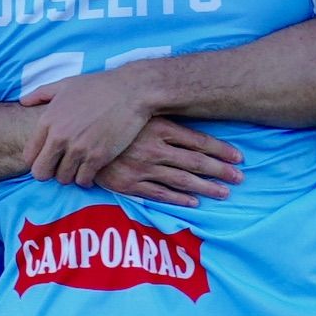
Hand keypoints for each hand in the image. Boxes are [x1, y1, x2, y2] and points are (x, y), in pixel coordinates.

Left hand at [19, 61, 166, 183]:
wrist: (131, 91)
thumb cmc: (98, 86)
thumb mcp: (65, 85)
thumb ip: (41, 94)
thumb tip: (23, 101)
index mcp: (48, 121)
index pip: (29, 157)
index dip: (37, 160)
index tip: (48, 159)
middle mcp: (60, 137)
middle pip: (41, 173)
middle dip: (49, 173)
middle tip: (61, 167)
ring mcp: (79, 149)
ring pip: (63, 179)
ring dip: (69, 175)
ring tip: (77, 167)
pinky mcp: (98, 157)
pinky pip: (83, 181)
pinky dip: (86, 179)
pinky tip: (91, 170)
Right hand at [97, 117, 247, 205]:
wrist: (76, 136)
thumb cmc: (109, 120)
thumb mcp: (138, 113)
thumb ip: (163, 118)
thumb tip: (189, 122)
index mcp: (159, 127)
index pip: (199, 141)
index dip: (221, 150)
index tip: (239, 157)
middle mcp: (154, 148)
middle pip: (196, 162)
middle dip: (221, 171)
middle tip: (240, 178)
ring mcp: (142, 167)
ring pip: (182, 180)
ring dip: (206, 187)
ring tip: (224, 192)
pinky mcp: (129, 183)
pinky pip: (159, 194)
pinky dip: (179, 199)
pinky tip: (195, 202)